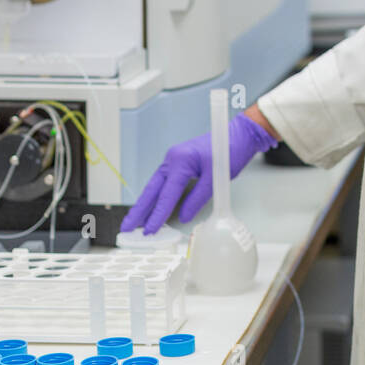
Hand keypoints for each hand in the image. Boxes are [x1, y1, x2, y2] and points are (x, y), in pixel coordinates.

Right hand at [120, 112, 278, 233]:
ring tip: (133, 221)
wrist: (239, 134)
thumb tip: (184, 216)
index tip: (149, 230)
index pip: (166, 194)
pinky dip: (156, 197)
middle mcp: (172, 159)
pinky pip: (162, 183)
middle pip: (152, 189)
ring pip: (154, 186)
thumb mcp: (217, 177)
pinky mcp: (178, 163)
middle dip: (139, 210)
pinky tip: (150, 208)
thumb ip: (198, 197)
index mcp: (181, 160)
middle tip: (126, 227)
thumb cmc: (230, 150)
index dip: (157, 214)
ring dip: (144, 205)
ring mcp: (173, 160)